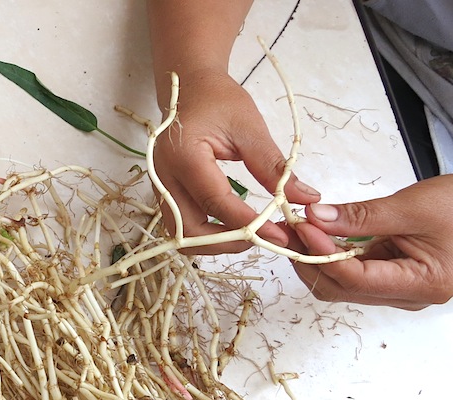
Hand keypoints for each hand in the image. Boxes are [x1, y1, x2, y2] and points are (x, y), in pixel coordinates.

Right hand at [154, 69, 321, 253]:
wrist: (187, 89)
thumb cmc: (217, 100)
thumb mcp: (249, 127)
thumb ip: (273, 166)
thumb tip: (305, 199)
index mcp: (185, 157)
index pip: (217, 203)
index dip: (248, 225)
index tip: (280, 235)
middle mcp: (165, 178)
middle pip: (190, 232)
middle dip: (227, 243)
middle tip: (263, 239)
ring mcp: (161, 189)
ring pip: (182, 236)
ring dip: (215, 243)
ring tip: (249, 235)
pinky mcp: (164, 195)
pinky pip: (182, 226)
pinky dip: (207, 234)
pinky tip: (232, 227)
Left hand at [292, 175, 452, 309]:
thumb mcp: (413, 207)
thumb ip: (362, 216)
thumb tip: (316, 218)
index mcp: (421, 285)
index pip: (355, 280)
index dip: (321, 255)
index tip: (302, 227)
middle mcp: (407, 296)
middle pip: (341, 288)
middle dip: (309, 258)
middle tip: (288, 227)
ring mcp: (398, 288)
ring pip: (341, 283)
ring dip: (316, 256)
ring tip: (298, 227)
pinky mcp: (392, 276)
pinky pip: (352, 271)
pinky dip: (331, 253)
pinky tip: (318, 233)